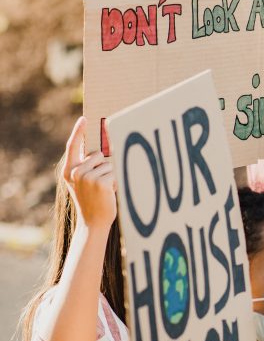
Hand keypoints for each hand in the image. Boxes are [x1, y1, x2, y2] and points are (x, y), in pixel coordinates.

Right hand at [64, 117, 116, 232]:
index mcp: (69, 171)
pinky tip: (109, 193)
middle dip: (104, 166)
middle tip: (99, 184)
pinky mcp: (101, 182)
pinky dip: (117, 182)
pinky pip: (115, 173)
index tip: (84, 118)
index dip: (78, 131)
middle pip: (99, 154)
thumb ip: (85, 166)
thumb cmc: (92, 200)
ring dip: (111, 175)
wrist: (93, 222)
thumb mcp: (82, 182)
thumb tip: (98, 150)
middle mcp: (76, 172)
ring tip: (104, 190)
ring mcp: (87, 177)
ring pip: (109, 163)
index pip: (72, 146)